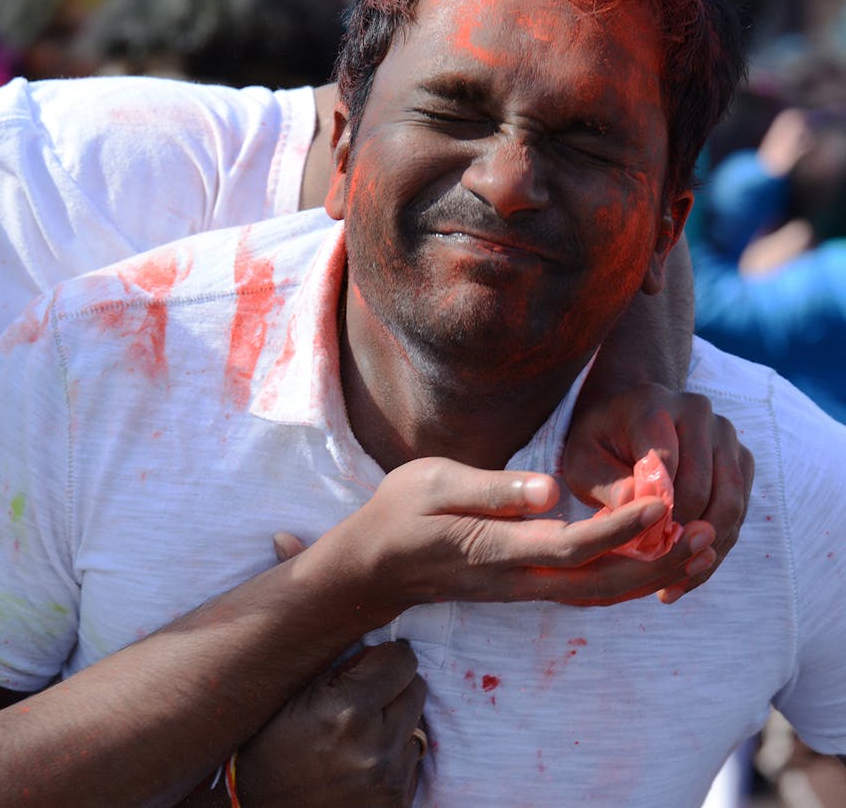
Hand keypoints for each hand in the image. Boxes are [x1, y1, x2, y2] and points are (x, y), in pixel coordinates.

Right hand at [234, 642, 426, 806]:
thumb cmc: (266, 750)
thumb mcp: (288, 697)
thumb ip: (335, 666)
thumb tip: (373, 646)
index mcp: (346, 711)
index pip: (402, 660)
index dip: (385, 656)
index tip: (371, 663)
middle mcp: (376, 746)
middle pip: (417, 688)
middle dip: (393, 685)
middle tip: (364, 696)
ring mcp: (390, 779)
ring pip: (416, 726)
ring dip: (393, 723)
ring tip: (356, 735)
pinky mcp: (397, 802)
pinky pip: (411, 761)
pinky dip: (392, 755)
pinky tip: (360, 761)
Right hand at [308, 457, 718, 616]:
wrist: (373, 566)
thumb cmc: (399, 514)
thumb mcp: (432, 483)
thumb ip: (492, 488)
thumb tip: (551, 491)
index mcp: (496, 550)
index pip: (574, 545)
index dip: (622, 528)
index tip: (662, 502)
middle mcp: (517, 580)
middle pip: (602, 585)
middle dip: (658, 564)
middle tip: (704, 537)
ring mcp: (522, 590)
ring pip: (598, 594)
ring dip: (650, 576)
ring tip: (695, 550)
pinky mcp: (524, 588)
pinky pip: (585, 590)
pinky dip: (624, 577)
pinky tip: (649, 557)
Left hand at [561, 384, 753, 602]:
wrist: (626, 419)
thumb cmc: (596, 443)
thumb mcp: (581, 461)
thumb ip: (607, 484)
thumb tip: (640, 514)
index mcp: (652, 406)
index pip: (666, 463)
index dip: (655, 511)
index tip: (638, 548)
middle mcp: (697, 412)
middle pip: (703, 486)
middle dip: (680, 535)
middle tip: (653, 576)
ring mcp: (726, 434)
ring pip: (729, 502)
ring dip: (704, 549)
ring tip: (671, 586)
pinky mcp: (741, 459)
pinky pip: (738, 509)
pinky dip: (716, 546)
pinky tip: (686, 576)